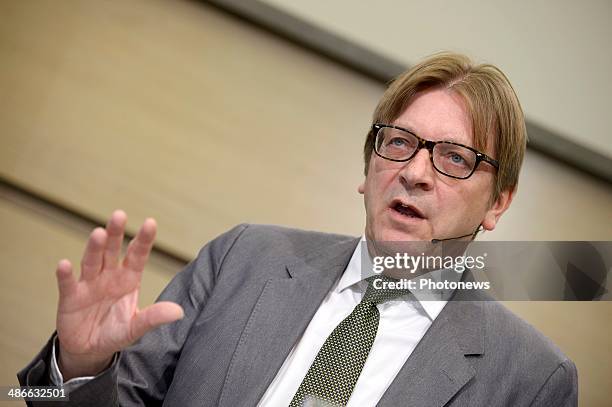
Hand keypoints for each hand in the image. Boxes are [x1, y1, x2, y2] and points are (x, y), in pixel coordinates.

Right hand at [55, 210, 183, 379]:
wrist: (89, 350)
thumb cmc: (115, 332)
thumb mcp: (136, 327)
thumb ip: (154, 318)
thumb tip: (178, 312)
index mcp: (128, 278)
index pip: (137, 255)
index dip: (144, 240)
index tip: (150, 223)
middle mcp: (109, 275)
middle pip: (112, 250)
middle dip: (116, 233)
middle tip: (120, 215)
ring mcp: (89, 284)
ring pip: (92, 261)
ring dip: (94, 247)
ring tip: (99, 233)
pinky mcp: (70, 297)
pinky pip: (68, 283)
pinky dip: (65, 274)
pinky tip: (65, 264)